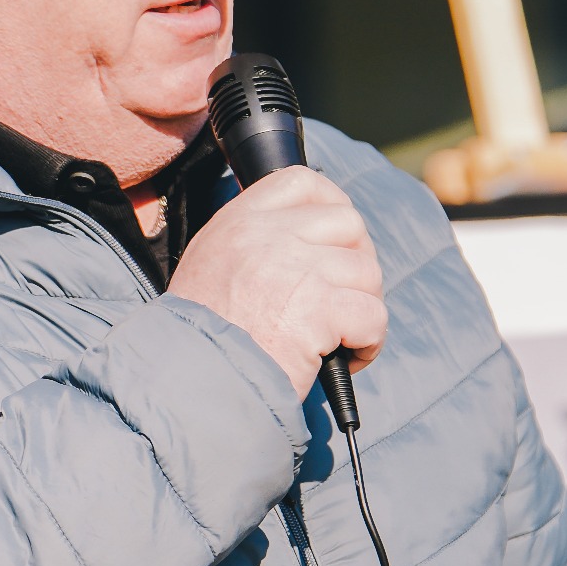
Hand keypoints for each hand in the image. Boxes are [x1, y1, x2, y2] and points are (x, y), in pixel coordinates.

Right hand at [166, 165, 385, 394]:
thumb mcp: (209, 268)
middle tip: (345, 297)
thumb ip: (251, 245)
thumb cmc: (199, 339)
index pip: (302, 182)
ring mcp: (299, 270)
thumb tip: (303, 243)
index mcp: (241, 222)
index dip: (332, 203)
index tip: (338, 237)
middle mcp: (270, 237)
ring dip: (364, 306)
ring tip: (342, 336)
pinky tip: (349, 357)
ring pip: (367, 271)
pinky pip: (373, 315)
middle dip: (358, 260)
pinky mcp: (321, 311)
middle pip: (349, 223)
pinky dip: (369, 341)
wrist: (193, 382)